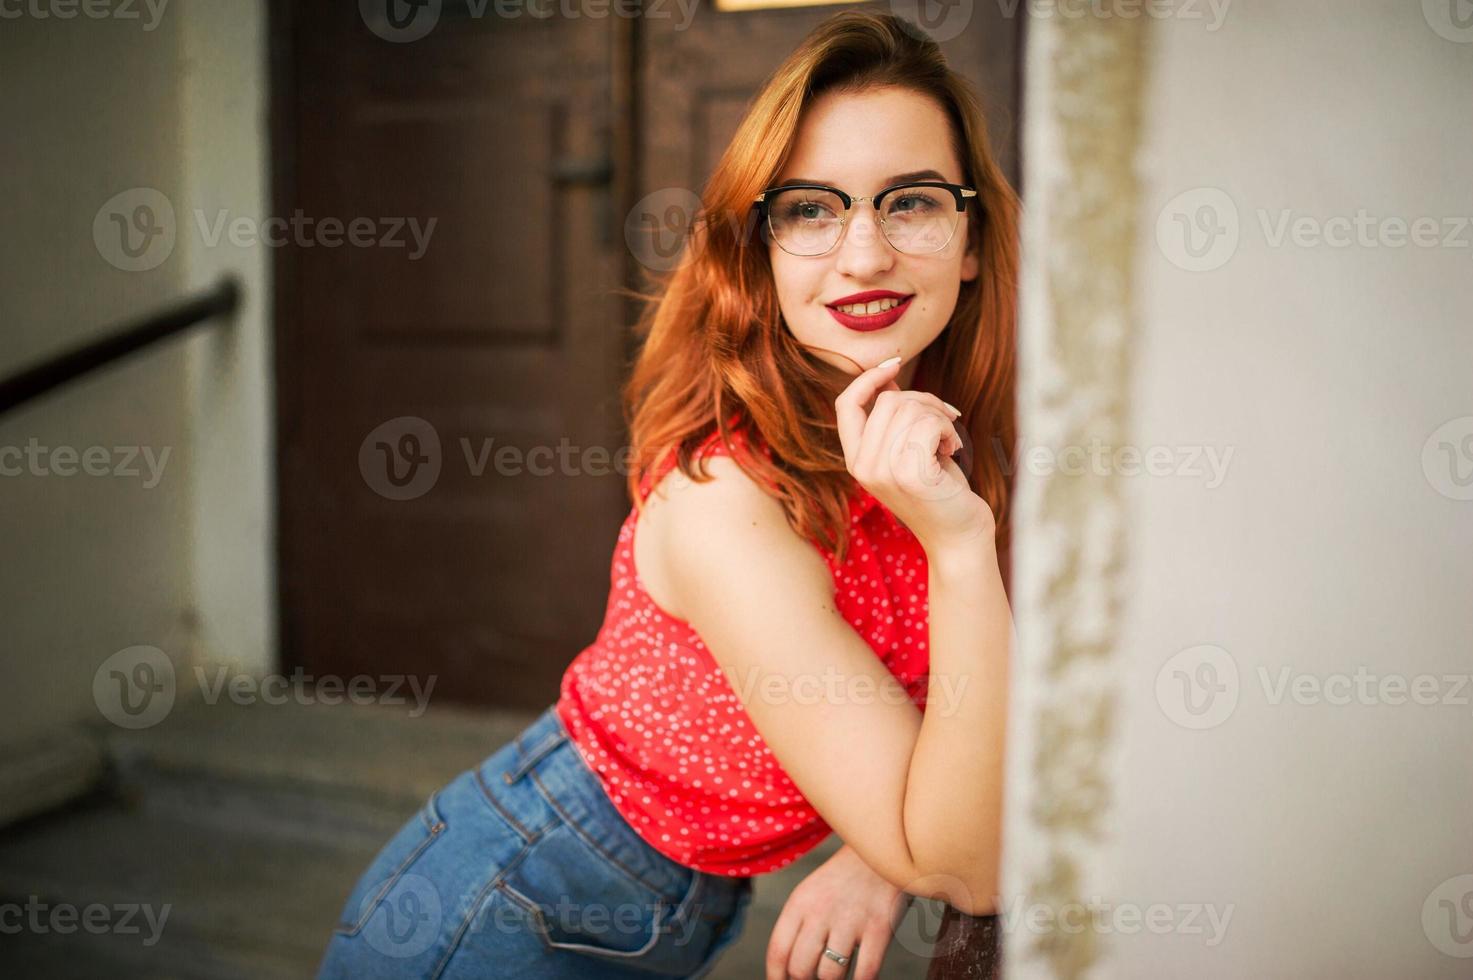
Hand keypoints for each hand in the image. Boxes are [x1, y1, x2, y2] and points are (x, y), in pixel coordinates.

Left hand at [765, 844, 912, 979]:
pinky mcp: (879, 927)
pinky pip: (865, 973)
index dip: (777, 977)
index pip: (778, 951)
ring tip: (842, 968)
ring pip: (830, 975)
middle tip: (817, 976)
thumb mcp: (812, 892)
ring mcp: (850, 920)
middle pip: (801, 969)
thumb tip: (789, 968)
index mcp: (799, 903)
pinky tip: (862, 978)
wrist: (882, 846)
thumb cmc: (844, 878)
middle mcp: (820, 912)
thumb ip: (799, 925)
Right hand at [834, 356, 994, 554]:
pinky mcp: (910, 475)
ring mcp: (884, 471)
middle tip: (946, 421)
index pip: (846, 405)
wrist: (959, 538)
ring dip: (940, 417)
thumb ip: (894, 419)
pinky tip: (954, 449)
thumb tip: (887, 374)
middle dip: (925, 401)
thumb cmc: (939, 491)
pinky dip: (948, 429)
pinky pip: (929, 424)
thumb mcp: (908, 450)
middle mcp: (863, 466)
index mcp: (856, 461)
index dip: (868, 379)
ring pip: (911, 409)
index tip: (894, 364)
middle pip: (888, 400)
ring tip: (949, 441)